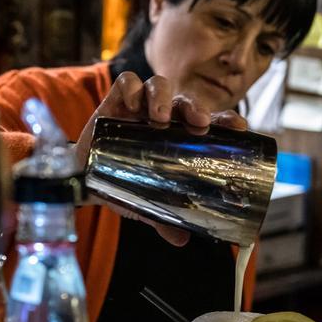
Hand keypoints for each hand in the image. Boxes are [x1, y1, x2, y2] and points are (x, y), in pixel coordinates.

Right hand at [74, 72, 249, 245]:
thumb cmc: (121, 184)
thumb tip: (182, 240)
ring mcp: (139, 107)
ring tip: (158, 118)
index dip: (226, 120)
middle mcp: (163, 118)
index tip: (238, 127)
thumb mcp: (144, 203)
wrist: (83, 178)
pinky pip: (126, 82)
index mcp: (179, 137)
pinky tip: (130, 104)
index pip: (210, 122)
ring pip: (158, 86)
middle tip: (198, 123)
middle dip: (194, 107)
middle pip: (185, 102)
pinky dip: (131, 88)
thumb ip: (163, 218)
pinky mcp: (114, 101)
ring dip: (163, 97)